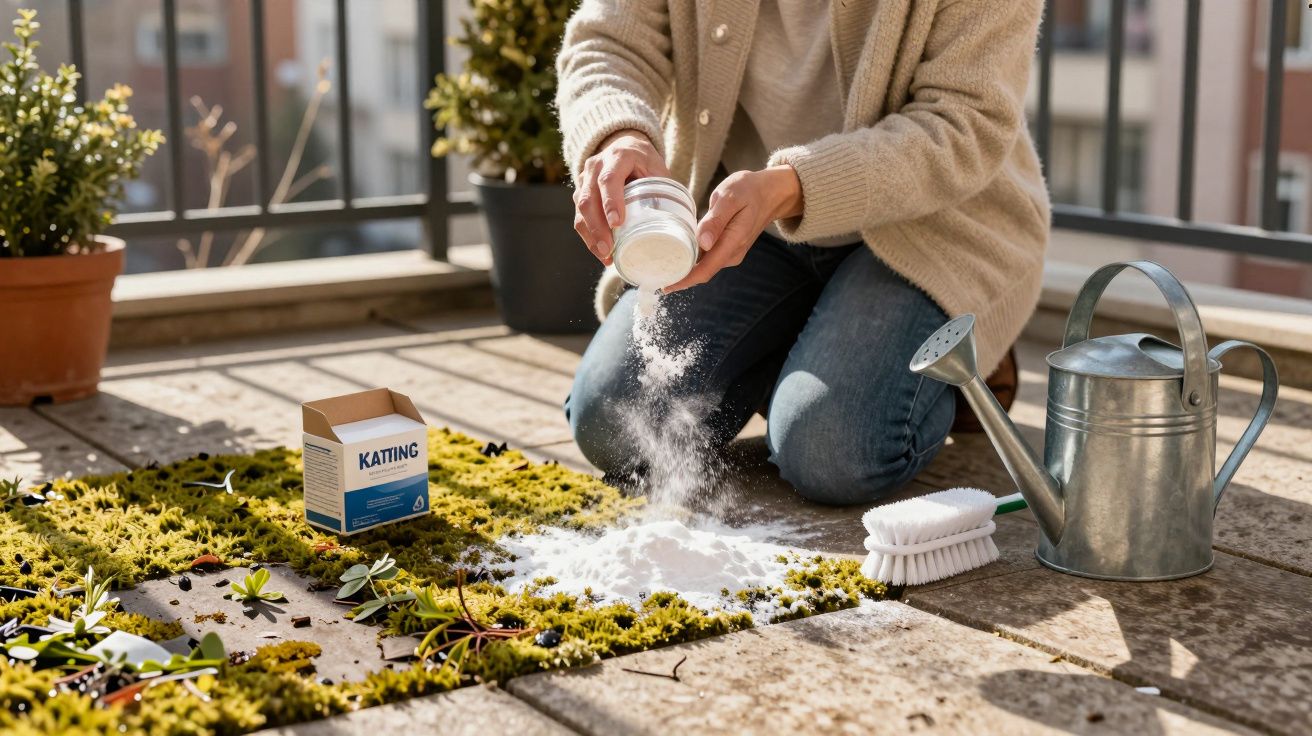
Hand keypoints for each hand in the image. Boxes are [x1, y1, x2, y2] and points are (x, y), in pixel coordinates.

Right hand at [573, 130, 670, 264]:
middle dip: (597, 227)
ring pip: (581, 209)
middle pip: (589, 198)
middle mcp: (596, 165)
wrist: (624, 145)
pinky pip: (579, 216)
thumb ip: (663, 191)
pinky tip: (600, 251)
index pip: (609, 179)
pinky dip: (589, 236)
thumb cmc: (645, 162)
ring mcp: (584, 178)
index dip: (611, 202)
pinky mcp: (580, 192)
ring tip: (605, 256)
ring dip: (591, 235)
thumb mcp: (658, 169)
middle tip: (608, 249)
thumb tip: (675, 224)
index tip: (617, 224)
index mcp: (619, 156)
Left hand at [664, 165, 802, 292]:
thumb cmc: (748, 190)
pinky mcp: (728, 248)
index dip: (684, 280)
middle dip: (679, 277)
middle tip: (653, 276)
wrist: (770, 192)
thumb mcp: (730, 197)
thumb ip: (715, 220)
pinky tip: (676, 254)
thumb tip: (702, 243)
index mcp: (732, 243)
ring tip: (660, 266)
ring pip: (703, 266)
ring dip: (684, 268)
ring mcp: (731, 253)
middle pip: (702, 272)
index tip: (664, 286)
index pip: (705, 270)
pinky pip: (707, 259)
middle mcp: (732, 253)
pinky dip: (692, 259)